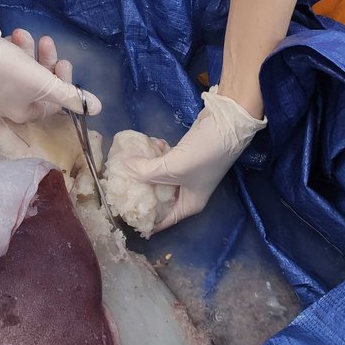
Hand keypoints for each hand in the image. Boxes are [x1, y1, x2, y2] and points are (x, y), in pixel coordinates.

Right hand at [0, 11, 101, 123]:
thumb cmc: (10, 71)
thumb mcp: (45, 84)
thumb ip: (72, 95)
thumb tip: (97, 108)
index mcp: (24, 112)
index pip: (53, 103)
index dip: (63, 83)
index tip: (64, 62)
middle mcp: (11, 103)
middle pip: (40, 83)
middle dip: (46, 60)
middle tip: (48, 42)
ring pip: (25, 68)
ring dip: (29, 49)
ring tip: (23, 33)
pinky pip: (9, 60)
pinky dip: (14, 48)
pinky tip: (10, 36)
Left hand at [120, 86, 265, 230]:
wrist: (225, 125)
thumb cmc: (203, 156)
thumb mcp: (172, 168)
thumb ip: (146, 171)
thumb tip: (124, 167)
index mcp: (188, 204)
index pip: (164, 219)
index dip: (145, 219)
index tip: (124, 214)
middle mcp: (187, 192)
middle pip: (158, 196)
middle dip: (141, 188)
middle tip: (120, 183)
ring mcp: (186, 173)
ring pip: (159, 175)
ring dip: (147, 166)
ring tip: (129, 160)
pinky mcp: (185, 155)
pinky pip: (165, 159)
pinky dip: (157, 153)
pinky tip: (150, 143)